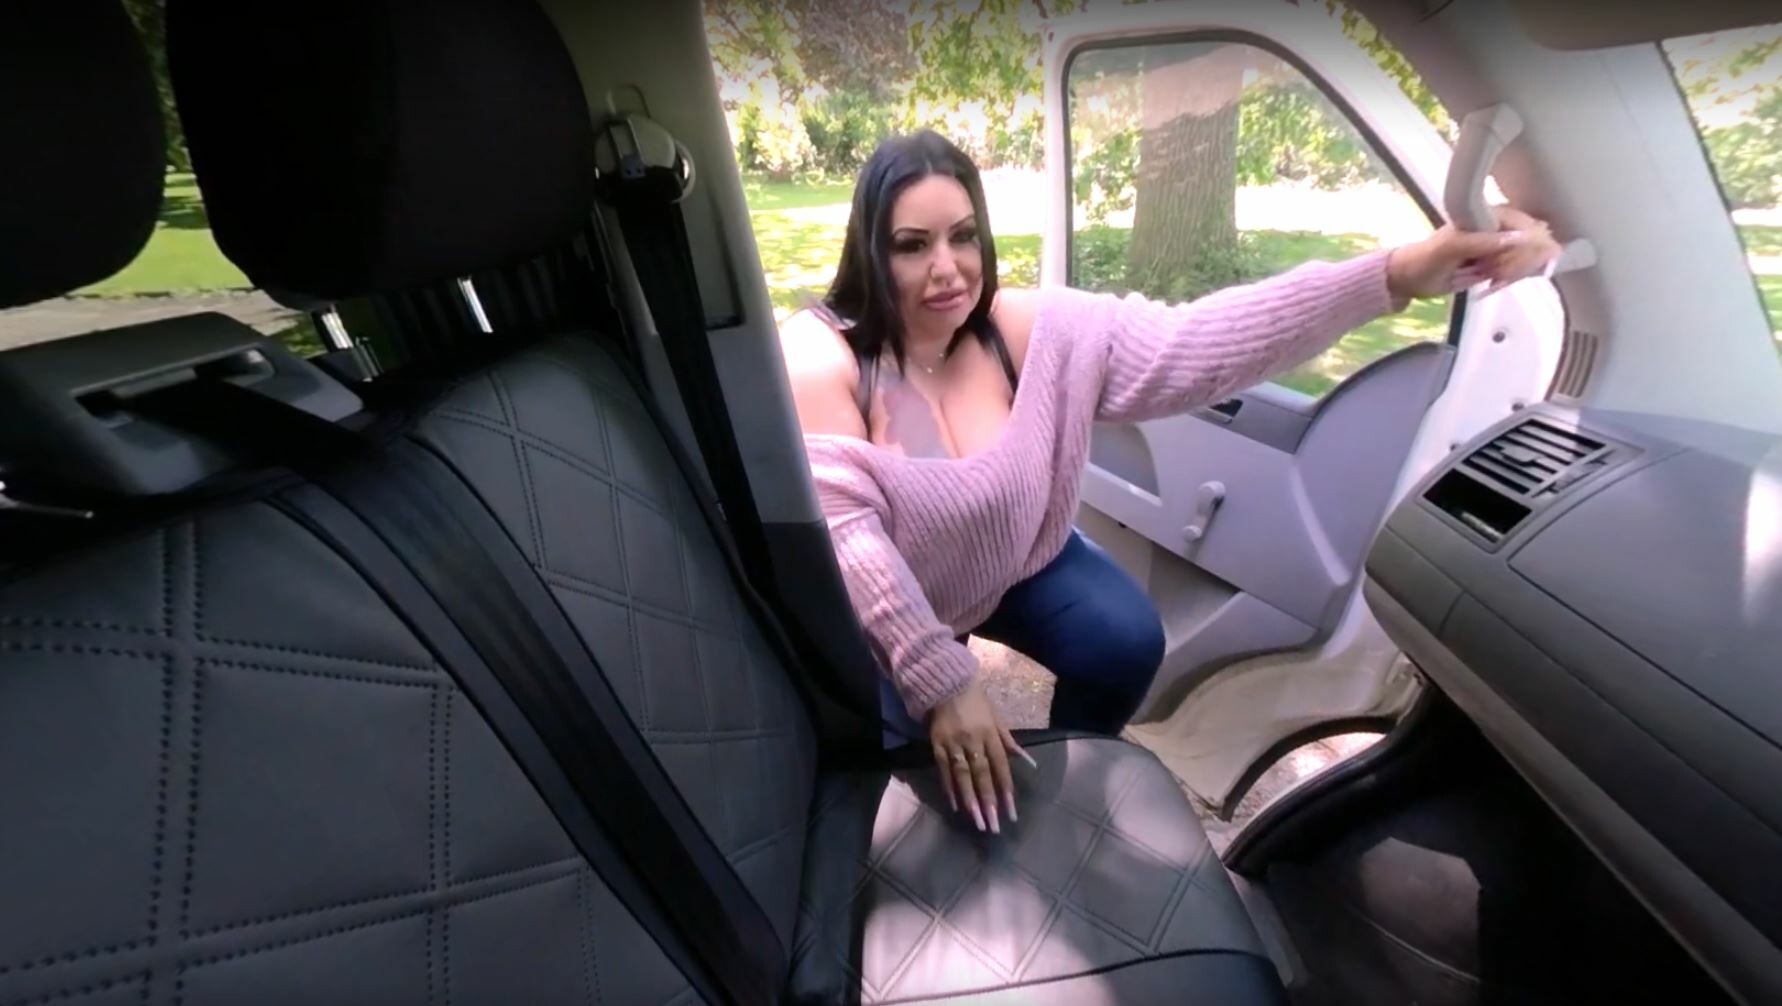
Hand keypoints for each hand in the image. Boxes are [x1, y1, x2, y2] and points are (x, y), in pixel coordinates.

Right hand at [927, 679, 1035, 832]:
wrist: (946, 683)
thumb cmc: (977, 702)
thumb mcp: (997, 717)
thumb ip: (1010, 742)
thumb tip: (1030, 763)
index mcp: (991, 733)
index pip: (1001, 766)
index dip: (1006, 790)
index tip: (1011, 813)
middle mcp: (973, 740)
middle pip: (982, 775)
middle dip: (989, 802)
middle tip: (994, 827)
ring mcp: (954, 743)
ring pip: (963, 776)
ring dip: (970, 800)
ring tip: (977, 822)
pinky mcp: (937, 744)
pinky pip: (943, 770)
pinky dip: (949, 788)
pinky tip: (955, 806)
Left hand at [1386, 206, 1562, 306]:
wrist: (1410, 279)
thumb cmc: (1425, 257)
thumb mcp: (1451, 247)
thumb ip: (1484, 241)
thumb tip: (1521, 237)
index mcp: (1490, 215)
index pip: (1527, 226)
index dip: (1525, 248)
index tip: (1506, 265)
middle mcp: (1500, 227)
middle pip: (1534, 243)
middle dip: (1519, 264)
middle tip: (1495, 276)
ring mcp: (1500, 246)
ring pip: (1529, 258)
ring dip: (1514, 273)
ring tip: (1490, 280)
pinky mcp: (1497, 263)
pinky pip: (1519, 270)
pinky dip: (1510, 279)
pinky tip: (1493, 284)